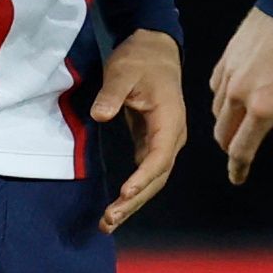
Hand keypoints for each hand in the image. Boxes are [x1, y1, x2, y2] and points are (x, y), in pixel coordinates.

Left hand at [90, 30, 183, 233]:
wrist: (154, 50)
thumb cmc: (139, 59)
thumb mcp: (122, 71)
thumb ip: (112, 93)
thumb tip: (101, 114)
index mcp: (170, 119)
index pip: (159, 156)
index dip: (143, 177)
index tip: (124, 193)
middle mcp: (172, 136)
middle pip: (157, 177)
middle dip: (135, 201)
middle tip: (109, 219)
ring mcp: (164, 141)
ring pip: (153, 180)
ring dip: (133, 202)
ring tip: (109, 222)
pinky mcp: (153, 143)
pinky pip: (146, 173)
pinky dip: (133, 191)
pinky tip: (117, 206)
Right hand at [209, 7, 272, 185]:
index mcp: (262, 108)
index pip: (242, 149)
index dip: (238, 168)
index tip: (238, 178)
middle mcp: (238, 95)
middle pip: (223, 134)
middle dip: (231, 148)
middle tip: (243, 152)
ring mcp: (228, 75)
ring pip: (216, 112)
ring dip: (227, 124)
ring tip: (243, 124)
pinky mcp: (224, 58)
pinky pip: (215, 89)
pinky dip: (222, 100)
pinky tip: (235, 97)